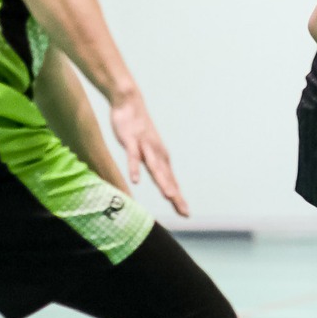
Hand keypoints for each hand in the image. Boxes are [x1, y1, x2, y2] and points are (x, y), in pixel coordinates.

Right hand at [110, 94, 188, 217]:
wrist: (130, 103)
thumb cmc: (139, 130)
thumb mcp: (148, 151)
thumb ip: (154, 166)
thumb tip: (160, 180)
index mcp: (161, 158)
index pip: (171, 182)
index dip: (178, 199)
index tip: (186, 214)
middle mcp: (157, 154)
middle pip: (167, 179)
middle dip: (175, 196)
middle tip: (184, 212)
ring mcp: (145, 147)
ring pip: (155, 168)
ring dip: (162, 182)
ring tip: (169, 197)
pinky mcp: (131, 141)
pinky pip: (132, 157)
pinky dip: (134, 168)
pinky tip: (136, 180)